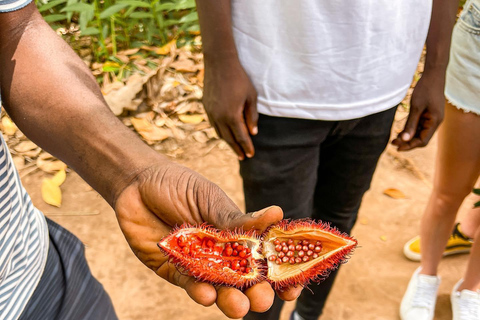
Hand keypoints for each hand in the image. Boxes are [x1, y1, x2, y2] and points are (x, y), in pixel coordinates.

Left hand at [114, 162, 301, 317]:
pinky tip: (206, 294)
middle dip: (256, 292)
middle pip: (244, 279)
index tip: (292, 286)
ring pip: (219, 288)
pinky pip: (190, 284)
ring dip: (230, 300)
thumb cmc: (177, 184)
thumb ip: (236, 218)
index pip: (264, 256)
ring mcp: (199, 262)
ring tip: (239, 307)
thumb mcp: (209, 198)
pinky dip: (199, 291)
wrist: (136, 183)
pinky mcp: (175, 269)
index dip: (279, 273)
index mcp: (237, 232)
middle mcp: (221, 251)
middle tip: (263, 300)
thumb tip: (277, 214)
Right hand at [203, 57, 257, 159]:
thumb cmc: (239, 79)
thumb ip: (252, 116)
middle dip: (237, 149)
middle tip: (243, 157)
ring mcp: (210, 113)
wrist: (219, 63)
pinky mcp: (206, 107)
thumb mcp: (251, 97)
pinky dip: (220, 131)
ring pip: (219, 133)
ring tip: (235, 147)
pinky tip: (225, 133)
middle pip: (229, 139)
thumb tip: (253, 133)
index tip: (251, 155)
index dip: (247, 147)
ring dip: (228, 141)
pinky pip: (214, 124)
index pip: (241, 137)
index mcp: (232, 116)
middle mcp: (219, 117)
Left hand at [392, 71, 444, 150]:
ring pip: (419, 133)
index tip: (397, 147)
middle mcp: (435, 122)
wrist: (433, 75)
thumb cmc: (425, 89)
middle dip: (407, 142)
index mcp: (435, 121)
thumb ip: (410, 124)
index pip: (422, 141)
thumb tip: (404, 139)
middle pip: (421, 138)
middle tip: (392, 143)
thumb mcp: (416, 107)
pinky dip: (410, 129)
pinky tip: (400, 131)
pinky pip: (419, 126)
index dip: (410, 146)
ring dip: (408, 136)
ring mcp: (432, 118)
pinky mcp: (428, 114)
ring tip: (394, 139)